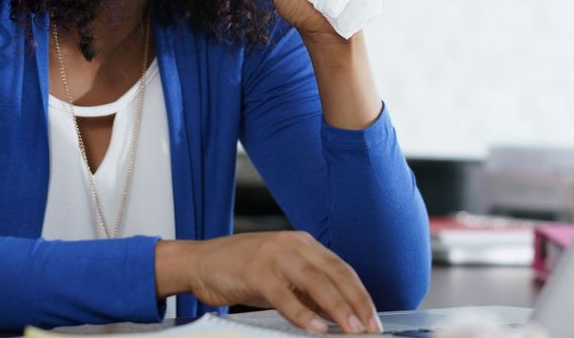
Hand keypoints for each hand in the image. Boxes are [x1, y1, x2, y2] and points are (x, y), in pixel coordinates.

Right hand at [156, 232, 380, 333]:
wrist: (199, 262)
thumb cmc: (239, 271)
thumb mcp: (281, 279)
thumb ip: (308, 292)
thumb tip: (338, 314)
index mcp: (302, 244)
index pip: (341, 268)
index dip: (361, 294)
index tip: (374, 318)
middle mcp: (292, 245)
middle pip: (335, 273)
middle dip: (356, 302)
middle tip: (371, 327)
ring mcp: (274, 255)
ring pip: (315, 282)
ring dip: (337, 308)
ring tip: (351, 329)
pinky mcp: (255, 271)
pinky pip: (284, 295)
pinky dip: (302, 313)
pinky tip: (315, 328)